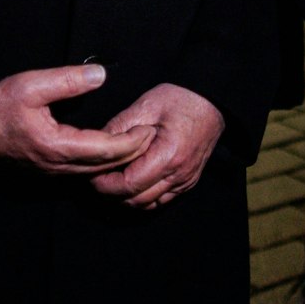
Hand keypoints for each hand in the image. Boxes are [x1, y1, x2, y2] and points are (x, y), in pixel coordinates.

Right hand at [0, 64, 155, 174]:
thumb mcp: (31, 84)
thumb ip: (68, 79)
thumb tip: (101, 74)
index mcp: (56, 148)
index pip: (106, 150)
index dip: (132, 141)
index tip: (151, 129)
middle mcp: (55, 166)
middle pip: (104, 167)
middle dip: (131, 154)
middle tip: (153, 138)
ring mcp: (48, 172)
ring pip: (92, 172)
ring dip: (116, 161)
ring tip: (137, 145)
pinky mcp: (42, 169)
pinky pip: (79, 171)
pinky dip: (99, 163)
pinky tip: (107, 152)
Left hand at [90, 84, 224, 208]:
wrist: (213, 99)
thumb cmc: (181, 99)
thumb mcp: (146, 105)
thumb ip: (119, 127)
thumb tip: (96, 145)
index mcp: (168, 155)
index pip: (128, 185)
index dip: (105, 184)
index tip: (92, 172)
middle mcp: (179, 175)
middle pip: (136, 200)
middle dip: (112, 192)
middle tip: (98, 176)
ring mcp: (186, 181)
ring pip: (148, 204)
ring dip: (127, 196)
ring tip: (114, 177)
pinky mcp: (188, 181)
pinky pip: (161, 200)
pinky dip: (143, 196)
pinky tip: (134, 180)